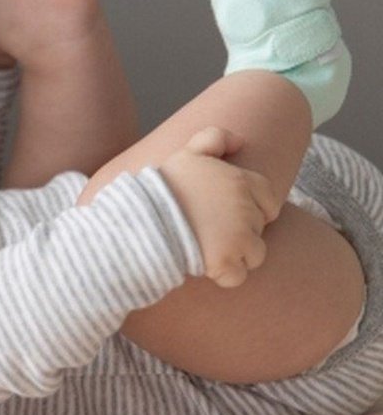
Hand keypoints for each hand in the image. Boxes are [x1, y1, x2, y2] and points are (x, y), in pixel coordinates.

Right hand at [159, 127, 280, 288]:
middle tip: (211, 227)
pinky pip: (237, 276)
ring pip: (253, 255)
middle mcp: (246, 209)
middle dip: (240, 231)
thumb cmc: (165, 186)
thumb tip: (241, 139)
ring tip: (207, 245)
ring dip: (235, 254)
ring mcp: (238, 238)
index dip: (254, 208)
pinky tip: (204, 263)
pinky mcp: (226, 263)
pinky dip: (224, 275)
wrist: (143, 219)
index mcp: (241, 182)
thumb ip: (214, 138)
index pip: (269, 200)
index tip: (229, 212)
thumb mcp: (186, 152)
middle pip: (259, 228)